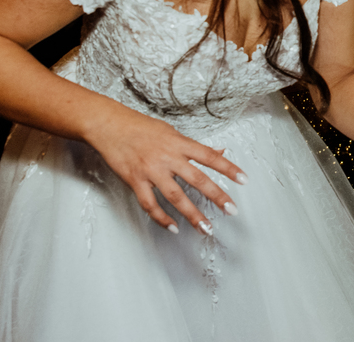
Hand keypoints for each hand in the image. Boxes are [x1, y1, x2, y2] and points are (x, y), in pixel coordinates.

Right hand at [86, 108, 247, 234]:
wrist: (110, 126)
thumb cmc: (140, 127)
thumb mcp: (171, 132)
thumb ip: (194, 146)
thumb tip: (220, 152)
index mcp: (179, 143)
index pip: (210, 157)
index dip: (228, 168)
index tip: (244, 179)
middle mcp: (168, 157)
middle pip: (197, 179)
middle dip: (216, 195)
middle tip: (231, 210)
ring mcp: (151, 171)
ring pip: (175, 196)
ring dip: (192, 214)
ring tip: (206, 228)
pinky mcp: (135, 181)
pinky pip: (150, 203)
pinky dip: (161, 218)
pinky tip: (173, 228)